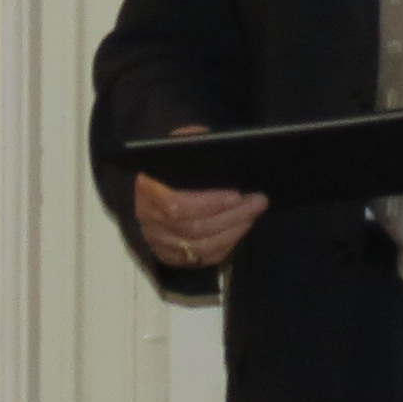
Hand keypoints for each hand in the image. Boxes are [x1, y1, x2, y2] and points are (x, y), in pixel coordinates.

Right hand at [132, 129, 264, 276]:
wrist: (145, 185)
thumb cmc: (163, 164)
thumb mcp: (172, 147)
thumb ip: (188, 143)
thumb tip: (212, 142)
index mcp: (146, 192)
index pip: (178, 206)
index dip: (209, 204)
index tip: (236, 195)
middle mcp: (150, 223)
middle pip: (195, 229)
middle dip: (232, 216)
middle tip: (258, 202)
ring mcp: (160, 243)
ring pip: (202, 247)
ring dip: (233, 231)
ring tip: (253, 213)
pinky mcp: (171, 256)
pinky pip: (203, 259)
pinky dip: (226, 245)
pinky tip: (241, 228)